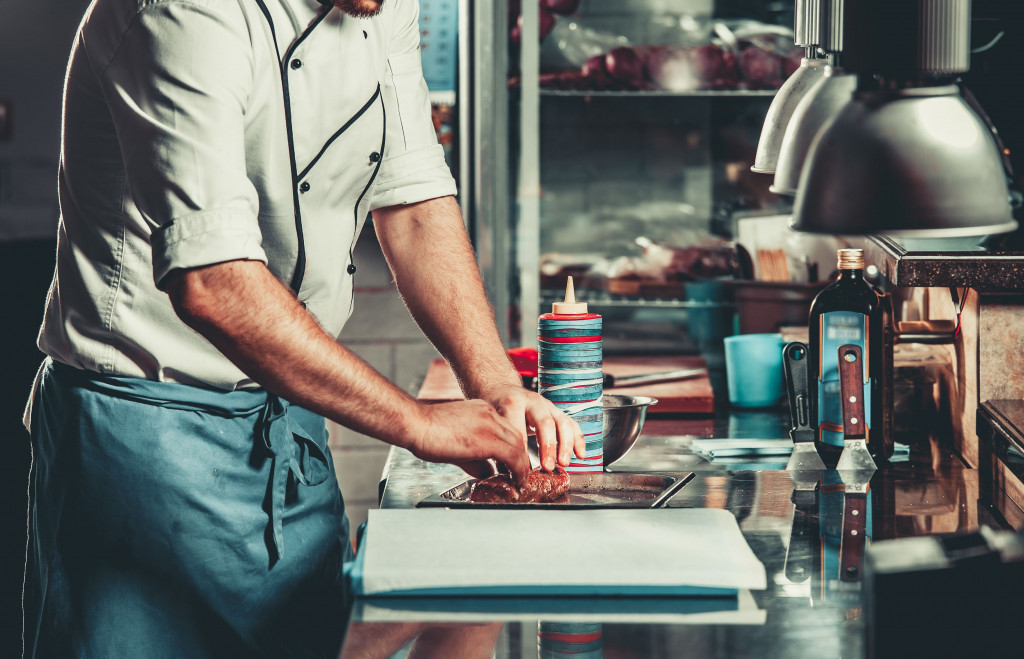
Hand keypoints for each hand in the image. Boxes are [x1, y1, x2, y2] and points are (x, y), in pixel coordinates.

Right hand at [410, 400, 531, 484]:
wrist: (416, 423)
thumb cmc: (427, 432)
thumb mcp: (457, 446)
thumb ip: (475, 460)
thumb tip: (486, 473)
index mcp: (483, 411)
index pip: (507, 430)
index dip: (513, 449)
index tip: (513, 463)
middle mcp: (490, 414)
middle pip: (517, 436)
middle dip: (521, 457)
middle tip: (521, 474)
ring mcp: (490, 424)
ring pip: (518, 445)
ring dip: (522, 465)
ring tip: (520, 480)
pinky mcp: (487, 439)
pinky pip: (512, 455)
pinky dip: (518, 469)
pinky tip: (516, 480)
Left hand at [478, 385, 585, 471]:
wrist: (501, 389)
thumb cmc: (494, 409)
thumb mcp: (490, 421)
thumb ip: (497, 442)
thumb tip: (504, 472)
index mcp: (511, 403)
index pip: (519, 430)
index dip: (520, 453)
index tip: (520, 472)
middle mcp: (532, 401)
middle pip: (544, 423)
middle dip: (548, 447)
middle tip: (548, 467)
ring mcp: (547, 405)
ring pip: (562, 422)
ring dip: (565, 445)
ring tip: (564, 464)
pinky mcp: (556, 411)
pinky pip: (571, 424)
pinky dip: (578, 439)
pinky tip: (581, 455)